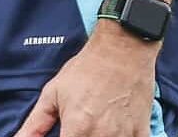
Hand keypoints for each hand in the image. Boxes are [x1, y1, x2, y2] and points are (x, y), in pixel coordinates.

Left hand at [13, 25, 158, 136]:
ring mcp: (124, 136)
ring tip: (95, 128)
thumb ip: (35, 123)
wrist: (122, 49)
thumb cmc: (87, 69)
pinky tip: (114, 131)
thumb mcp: (53, 93)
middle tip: (79, 129)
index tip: (64, 134)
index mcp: (76, 129)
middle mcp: (101, 136)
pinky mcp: (142, 133)